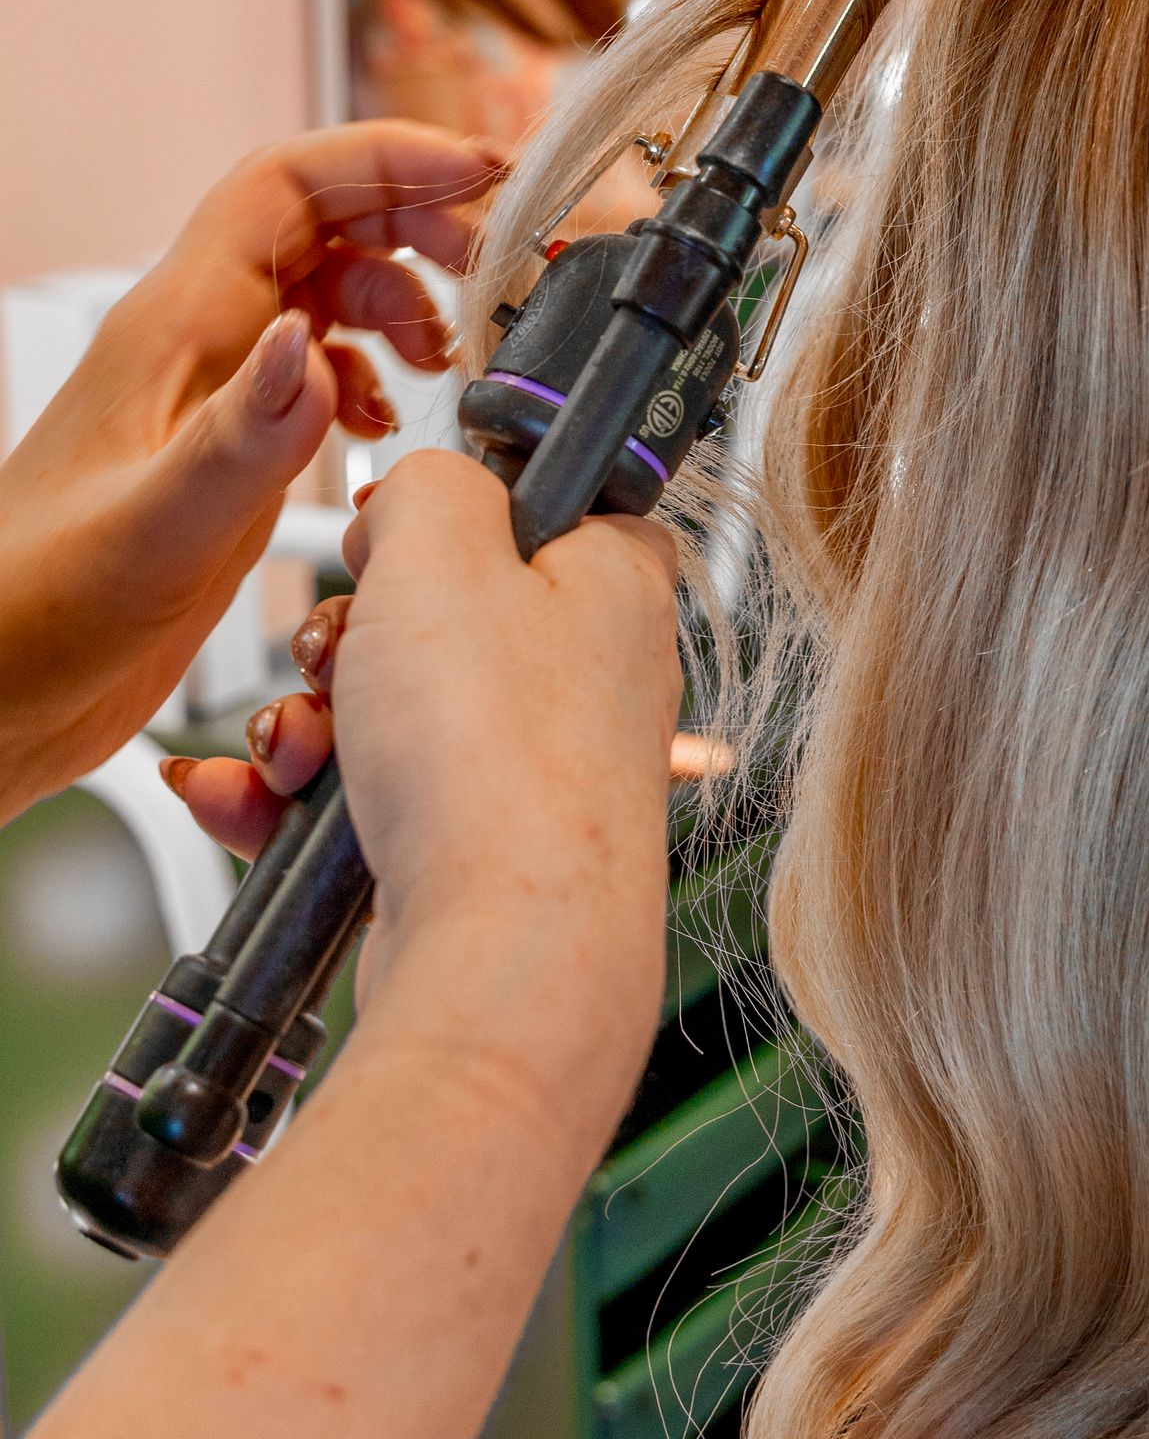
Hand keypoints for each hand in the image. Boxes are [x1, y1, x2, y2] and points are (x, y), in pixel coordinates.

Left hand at [0, 123, 501, 813]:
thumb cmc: (38, 613)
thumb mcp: (153, 530)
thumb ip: (241, 439)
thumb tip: (310, 350)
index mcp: (174, 328)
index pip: (289, 185)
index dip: (388, 159)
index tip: (481, 175)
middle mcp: (198, 342)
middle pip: (323, 220)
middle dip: (417, 220)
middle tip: (492, 266)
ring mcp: (214, 393)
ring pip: (326, 288)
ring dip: (403, 299)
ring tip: (446, 357)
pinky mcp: (229, 448)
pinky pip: (315, 366)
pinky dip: (372, 374)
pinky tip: (383, 430)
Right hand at [167, 451, 684, 1006]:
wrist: (499, 954)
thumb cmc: (497, 761)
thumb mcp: (442, 548)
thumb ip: (428, 484)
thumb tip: (416, 498)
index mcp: (612, 580)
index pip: (530, 501)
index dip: (438, 519)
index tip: (386, 544)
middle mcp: (587, 672)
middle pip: (436, 610)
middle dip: (343, 638)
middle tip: (339, 660)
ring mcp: (535, 764)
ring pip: (389, 707)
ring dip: (310, 721)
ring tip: (300, 751)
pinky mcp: (480, 845)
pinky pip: (370, 795)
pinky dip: (302, 798)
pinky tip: (246, 798)